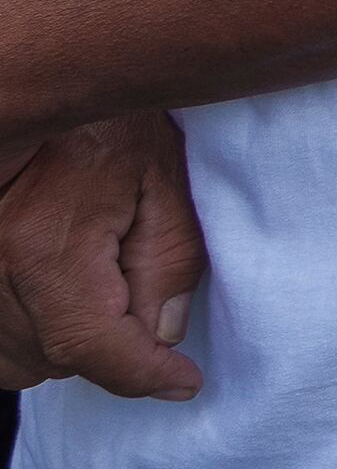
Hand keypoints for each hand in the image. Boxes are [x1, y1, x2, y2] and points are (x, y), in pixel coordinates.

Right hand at [0, 115, 202, 398]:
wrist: (29, 85)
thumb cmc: (102, 121)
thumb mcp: (158, 174)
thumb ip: (167, 257)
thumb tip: (164, 335)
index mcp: (44, 249)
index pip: (93, 347)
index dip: (144, 374)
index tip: (185, 383)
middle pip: (56, 359)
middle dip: (111, 347)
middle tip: (143, 301)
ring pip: (18, 363)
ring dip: (65, 345)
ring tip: (98, 290)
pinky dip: (25, 339)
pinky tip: (57, 301)